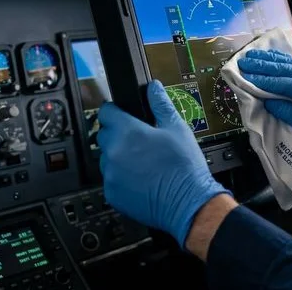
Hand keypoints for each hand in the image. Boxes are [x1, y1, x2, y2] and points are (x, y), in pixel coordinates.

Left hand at [97, 80, 230, 246]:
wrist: (187, 203)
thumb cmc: (184, 167)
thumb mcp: (177, 129)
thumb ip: (160, 105)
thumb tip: (153, 88)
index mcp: (128, 132)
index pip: (106, 112)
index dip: (114, 110)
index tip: (120, 113)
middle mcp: (114, 153)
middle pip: (104, 135)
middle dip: (117, 134)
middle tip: (138, 140)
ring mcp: (111, 175)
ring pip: (106, 158)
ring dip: (118, 156)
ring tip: (142, 161)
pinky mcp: (112, 194)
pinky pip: (110, 179)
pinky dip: (121, 177)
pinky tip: (140, 178)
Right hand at [237, 49, 291, 162]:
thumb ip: (289, 113)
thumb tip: (269, 102)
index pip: (286, 82)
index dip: (264, 79)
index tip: (246, 76)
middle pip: (287, 68)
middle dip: (264, 64)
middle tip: (244, 61)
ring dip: (272, 60)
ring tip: (254, 55)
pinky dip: (283, 62)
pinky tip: (273, 58)